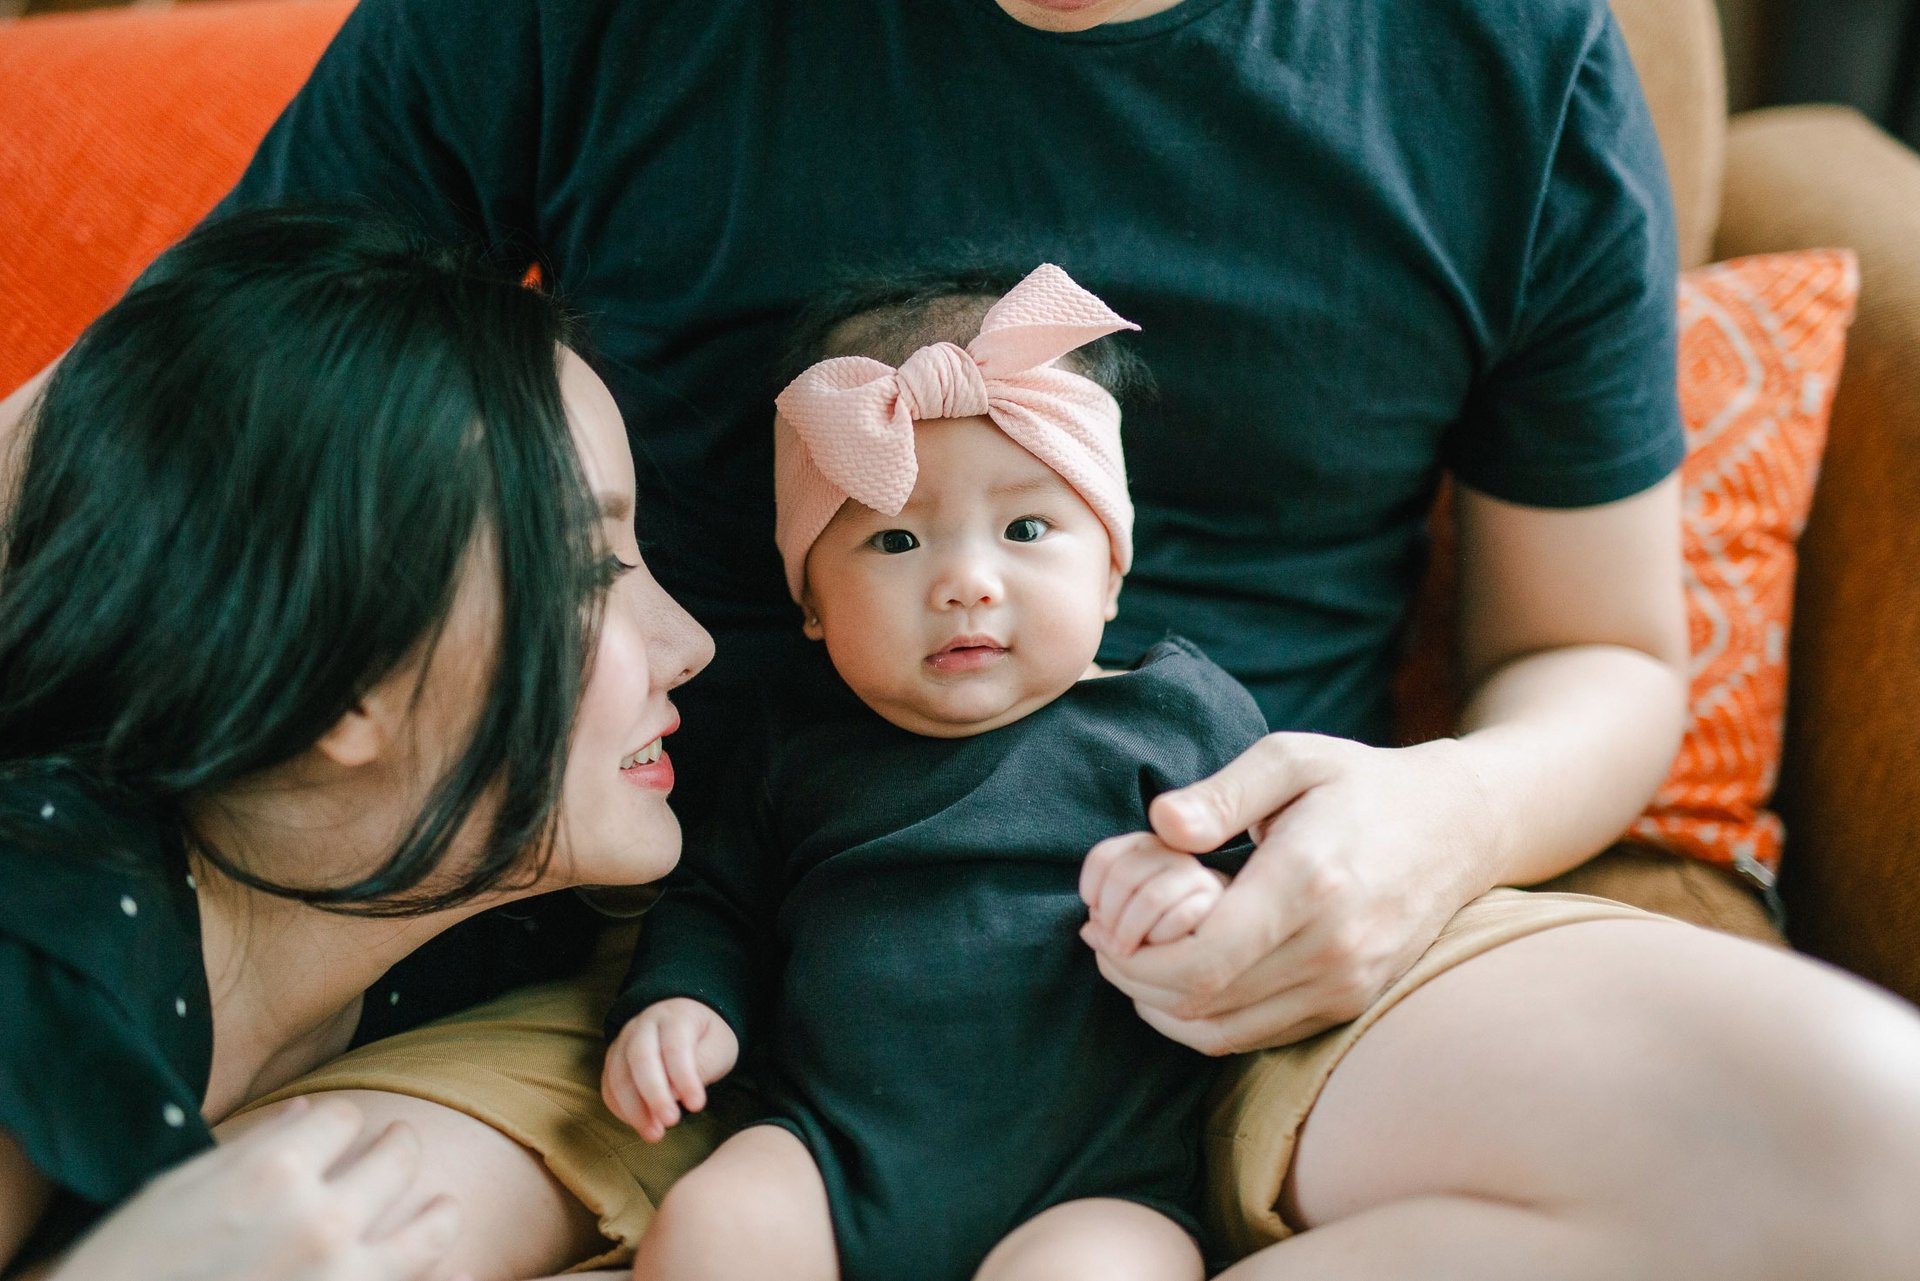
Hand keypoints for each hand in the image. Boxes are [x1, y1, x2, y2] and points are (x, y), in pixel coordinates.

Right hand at [51, 1098, 462, 1280]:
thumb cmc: (125, 1268)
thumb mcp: (174, 1193)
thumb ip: (255, 1146)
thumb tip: (314, 1108)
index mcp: (274, 1174)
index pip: (343, 1117)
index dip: (338, 1124)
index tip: (333, 1133)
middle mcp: (322, 1221)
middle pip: (397, 1158)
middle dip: (397, 1148)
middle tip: (400, 1144)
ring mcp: (344, 1279)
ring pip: (431, 1230)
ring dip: (441, 1214)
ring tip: (446, 1206)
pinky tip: (462, 1273)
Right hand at [602, 998, 738, 1141]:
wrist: (688, 1023)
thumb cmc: (706, 1038)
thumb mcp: (718, 1047)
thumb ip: (701, 1066)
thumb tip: (673, 1094)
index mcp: (675, 1016)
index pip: (675, 1046)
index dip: (684, 1078)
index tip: (697, 1105)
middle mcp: (643, 1024)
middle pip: (640, 1057)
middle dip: (654, 1094)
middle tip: (671, 1122)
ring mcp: (623, 1041)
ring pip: (618, 1074)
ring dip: (634, 1108)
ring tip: (655, 1133)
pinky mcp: (613, 1060)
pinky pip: (608, 1086)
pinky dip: (621, 1109)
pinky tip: (640, 1125)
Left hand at [1083, 734, 1500, 1054]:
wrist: (1459, 827)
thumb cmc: (1360, 783)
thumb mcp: (1291, 758)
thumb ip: (1221, 792)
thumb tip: (1160, 823)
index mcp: (1309, 883)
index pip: (1202, 959)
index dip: (1134, 959)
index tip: (1100, 928)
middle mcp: (1332, 948)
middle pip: (1202, 1002)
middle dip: (1133, 980)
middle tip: (1100, 943)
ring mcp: (1346, 985)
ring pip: (1223, 1032)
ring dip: (1159, 1007)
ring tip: (1130, 960)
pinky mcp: (1350, 1004)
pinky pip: (1255, 1035)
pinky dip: (1201, 1020)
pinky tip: (1176, 979)